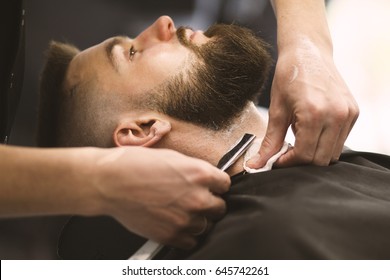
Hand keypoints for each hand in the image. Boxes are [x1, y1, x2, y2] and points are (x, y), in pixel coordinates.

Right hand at [92, 147, 229, 248]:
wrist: (110, 182)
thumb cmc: (135, 164)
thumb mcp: (171, 157)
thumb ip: (193, 170)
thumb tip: (203, 178)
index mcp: (199, 174)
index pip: (225, 184)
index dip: (217, 185)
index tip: (211, 187)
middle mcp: (197, 198)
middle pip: (220, 208)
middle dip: (210, 203)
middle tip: (195, 200)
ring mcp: (185, 219)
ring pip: (206, 226)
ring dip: (197, 220)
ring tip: (181, 212)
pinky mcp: (171, 235)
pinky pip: (191, 241)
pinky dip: (185, 235)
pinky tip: (175, 224)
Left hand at [249, 39, 358, 166]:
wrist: (308, 50)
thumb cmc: (289, 76)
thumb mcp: (276, 110)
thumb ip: (269, 141)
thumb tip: (255, 165)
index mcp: (315, 114)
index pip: (305, 156)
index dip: (288, 163)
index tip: (276, 160)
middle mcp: (337, 115)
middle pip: (321, 160)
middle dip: (301, 161)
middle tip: (285, 153)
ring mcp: (348, 114)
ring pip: (332, 154)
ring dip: (314, 153)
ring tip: (297, 140)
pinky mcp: (353, 112)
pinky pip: (340, 141)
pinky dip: (325, 144)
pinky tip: (310, 132)